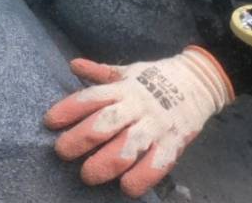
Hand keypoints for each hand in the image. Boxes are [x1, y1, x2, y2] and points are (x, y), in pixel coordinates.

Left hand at [45, 46, 234, 197]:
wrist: (201, 79)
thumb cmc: (155, 78)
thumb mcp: (127, 71)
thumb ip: (99, 72)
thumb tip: (73, 64)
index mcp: (122, 89)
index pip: (91, 98)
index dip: (68, 109)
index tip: (49, 122)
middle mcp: (136, 106)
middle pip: (104, 123)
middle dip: (80, 139)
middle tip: (62, 152)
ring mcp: (156, 125)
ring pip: (128, 146)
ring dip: (105, 163)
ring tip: (87, 175)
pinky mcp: (175, 142)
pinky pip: (158, 163)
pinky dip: (142, 177)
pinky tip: (126, 187)